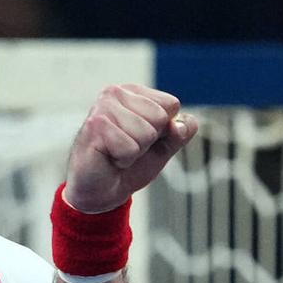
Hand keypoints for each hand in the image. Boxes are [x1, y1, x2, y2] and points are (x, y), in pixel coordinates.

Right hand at [63, 84, 198, 213]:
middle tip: (129, 148)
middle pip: (160, 117)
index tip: (144, 139)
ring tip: (118, 152)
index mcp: (134, 93)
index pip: (171, 104)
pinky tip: (109, 157)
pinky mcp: (95, 125)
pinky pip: (131, 147)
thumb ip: (179, 134)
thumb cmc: (129, 165)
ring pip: (147, 132)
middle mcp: (116, 93)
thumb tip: (187, 122)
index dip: (165, 130)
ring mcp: (103, 107)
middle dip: (150, 141)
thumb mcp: (162, 149)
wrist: (101, 190)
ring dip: (136, 151)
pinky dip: (124, 159)